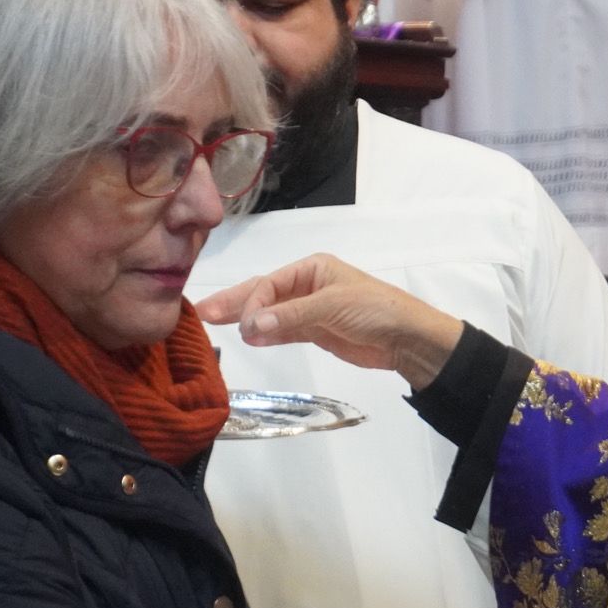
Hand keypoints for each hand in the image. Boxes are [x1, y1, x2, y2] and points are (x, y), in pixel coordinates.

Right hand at [195, 253, 463, 390]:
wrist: (406, 338)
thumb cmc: (374, 310)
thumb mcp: (331, 307)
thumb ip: (289, 316)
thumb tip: (249, 326)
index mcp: (312, 268)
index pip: (270, 283)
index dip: (251, 302)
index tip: (243, 326)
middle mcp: (307, 285)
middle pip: (263, 294)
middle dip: (235, 302)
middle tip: (201, 313)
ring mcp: (310, 309)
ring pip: (269, 313)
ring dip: (245, 320)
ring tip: (211, 325)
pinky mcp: (315, 331)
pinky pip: (282, 330)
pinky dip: (265, 334)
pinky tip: (247, 339)